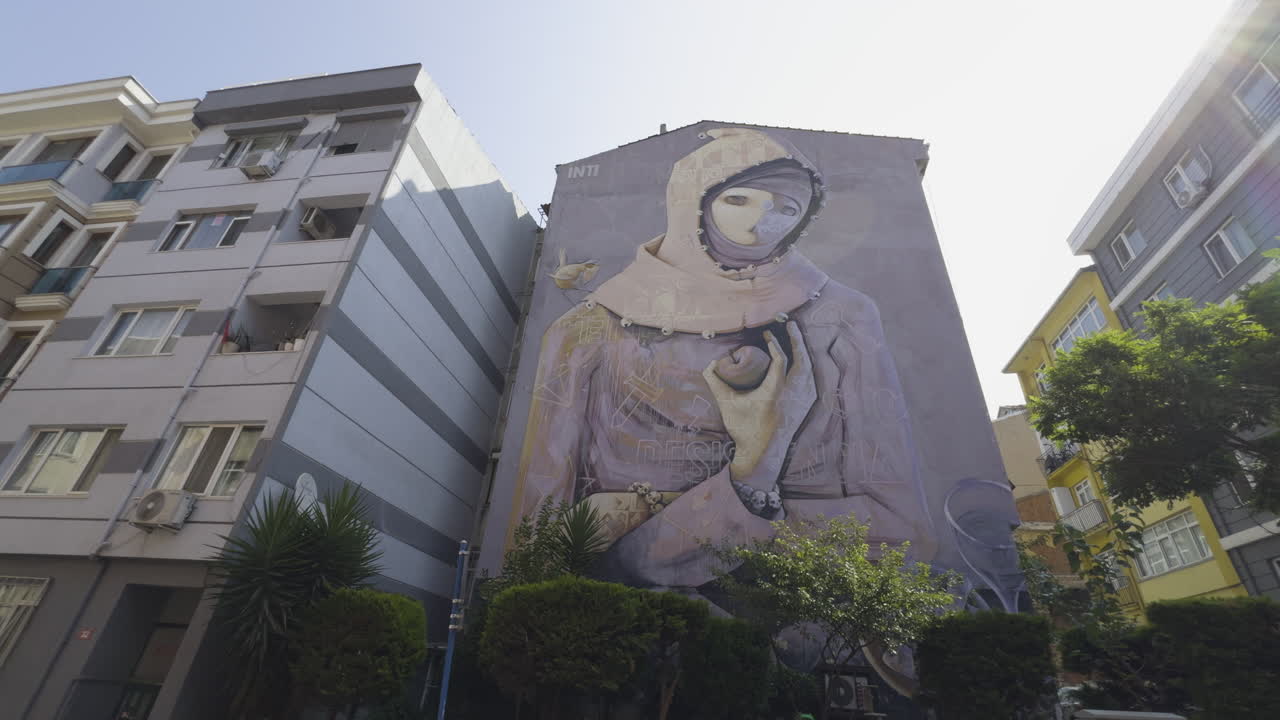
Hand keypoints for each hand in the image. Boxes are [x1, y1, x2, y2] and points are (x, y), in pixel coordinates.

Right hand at [702, 321, 816, 486]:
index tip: (767, 334)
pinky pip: (809, 379)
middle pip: (802, 360)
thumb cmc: (745, 429)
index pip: (781, 362)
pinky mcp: (805, 405)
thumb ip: (716, 384)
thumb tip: (708, 365)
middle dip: (797, 340)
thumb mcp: (728, 406)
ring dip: (802, 351)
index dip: (775, 344)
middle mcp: (792, 395)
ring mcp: (802, 401)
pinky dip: (805, 365)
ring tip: (795, 337)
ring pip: (808, 369)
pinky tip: (801, 360)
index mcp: (775, 393)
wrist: (763, 454)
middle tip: (790, 324)